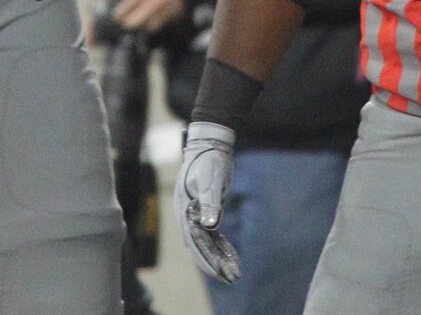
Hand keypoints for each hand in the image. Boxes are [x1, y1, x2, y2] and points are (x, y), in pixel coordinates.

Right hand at [175, 122, 240, 282]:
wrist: (210, 143)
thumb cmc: (209, 159)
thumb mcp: (211, 180)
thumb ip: (210, 203)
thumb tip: (209, 226)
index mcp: (185, 209)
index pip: (195, 241)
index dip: (206, 259)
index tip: (219, 273)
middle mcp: (188, 214)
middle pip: (199, 246)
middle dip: (213, 264)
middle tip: (231, 279)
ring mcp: (196, 213)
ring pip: (206, 242)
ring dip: (219, 258)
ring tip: (234, 273)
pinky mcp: (207, 210)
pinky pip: (213, 234)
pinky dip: (222, 246)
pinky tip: (232, 257)